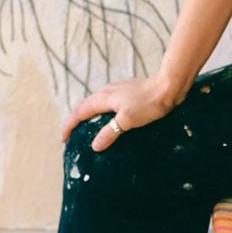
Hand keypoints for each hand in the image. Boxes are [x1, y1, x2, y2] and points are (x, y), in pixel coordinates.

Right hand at [61, 72, 188, 151]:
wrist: (169, 86)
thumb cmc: (148, 103)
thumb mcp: (127, 120)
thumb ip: (109, 132)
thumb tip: (94, 146)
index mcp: (103, 97)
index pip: (79, 112)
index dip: (69, 125)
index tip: (63, 139)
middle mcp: (108, 91)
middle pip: (86, 106)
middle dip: (76, 121)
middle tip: (72, 136)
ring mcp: (119, 91)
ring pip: (98, 104)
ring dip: (89, 117)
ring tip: (88, 130)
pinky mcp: (129, 93)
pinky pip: (109, 104)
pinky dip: (102, 114)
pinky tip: (111, 122)